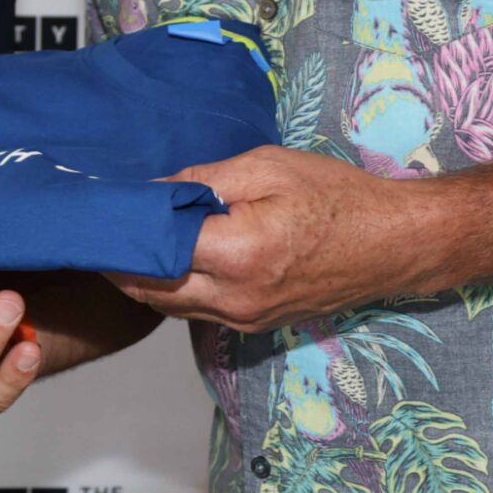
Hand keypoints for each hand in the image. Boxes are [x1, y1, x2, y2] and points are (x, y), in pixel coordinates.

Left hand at [105, 146, 430, 331]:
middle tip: (101, 226)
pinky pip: (196, 311)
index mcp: (238, 254)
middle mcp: (236, 299)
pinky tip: (167, 258)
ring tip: (125, 240)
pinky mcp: (253, 325)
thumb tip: (150, 191)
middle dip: (118, 261)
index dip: (121, 229)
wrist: (393, 244)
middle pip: (149, 289)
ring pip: (168, 306)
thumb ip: (202, 181)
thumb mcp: (266, 167)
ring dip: (141, 278)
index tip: (99, 208)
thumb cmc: (337, 196)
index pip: (153, 249)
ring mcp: (244, 320)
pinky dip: (173, 288)